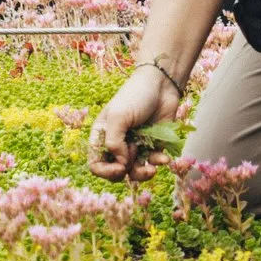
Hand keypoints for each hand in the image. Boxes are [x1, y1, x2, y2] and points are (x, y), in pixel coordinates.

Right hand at [87, 66, 180, 182]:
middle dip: (124, 173)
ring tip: (152, 169)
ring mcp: (135, 145)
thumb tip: (122, 165)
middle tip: (132, 165)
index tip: (120, 167)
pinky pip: (152, 162)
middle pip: (115, 171)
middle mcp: (117, 143)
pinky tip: (164, 158)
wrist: (162, 85)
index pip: (96, 164)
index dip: (105, 171)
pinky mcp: (153, 145)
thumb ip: (114, 143)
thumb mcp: (118, 117)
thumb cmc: (135, 96)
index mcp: (102, 136)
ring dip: (143, 174)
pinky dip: (158, 162)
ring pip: (134, 172)